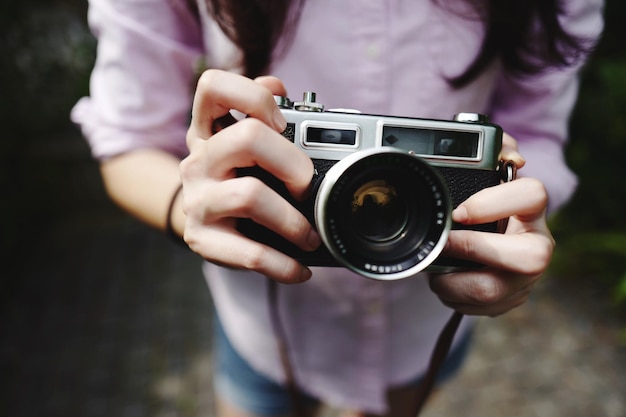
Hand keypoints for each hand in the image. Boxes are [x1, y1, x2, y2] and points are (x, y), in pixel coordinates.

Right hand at [180, 70, 320, 282]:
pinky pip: (250, 253)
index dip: (252, 97)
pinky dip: (284, 265)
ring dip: (292, 220)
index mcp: (208, 131)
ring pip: (250, 195)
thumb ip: (262, 117)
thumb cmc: (238, 182)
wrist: (207, 228)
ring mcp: (197, 200)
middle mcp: (198, 161)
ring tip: (309, 236)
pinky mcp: (202, 239)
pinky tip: (300, 269)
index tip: (281, 120)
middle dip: (293, 163)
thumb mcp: (246, 148)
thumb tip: (276, 84)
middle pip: (247, 138)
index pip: (213, 87)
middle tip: (307, 186)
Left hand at [429, 134, 554, 315]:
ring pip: (494, 291)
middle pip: (529, 258)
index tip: (458, 211)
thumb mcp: (487, 175)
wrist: (490, 242)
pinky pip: (479, 309)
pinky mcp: (508, 301)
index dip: (494, 203)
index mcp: (531, 208)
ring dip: (453, 283)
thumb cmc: (485, 205)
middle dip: (475, 252)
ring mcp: (524, 279)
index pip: (533, 195)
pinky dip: (454, 298)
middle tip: (445, 244)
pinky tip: (446, 284)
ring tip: (435, 271)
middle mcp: (537, 244)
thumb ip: (494, 149)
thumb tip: (508, 152)